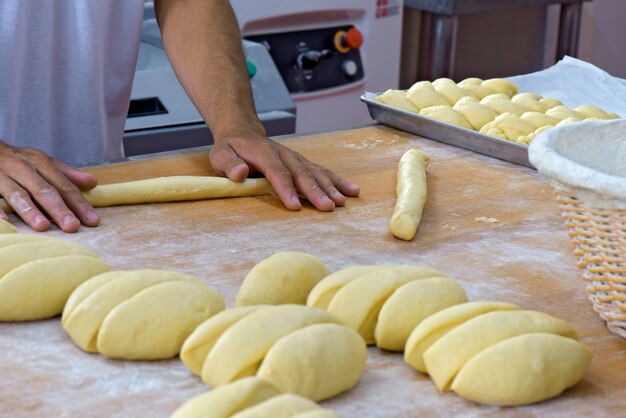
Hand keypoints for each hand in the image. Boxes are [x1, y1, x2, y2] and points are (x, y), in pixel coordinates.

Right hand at [0, 141, 99, 231]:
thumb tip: (93, 182)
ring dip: (30, 210)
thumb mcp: (43, 162)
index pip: (64, 186)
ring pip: (18, 194)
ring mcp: (1, 176)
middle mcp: (23, 168)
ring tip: (43, 227)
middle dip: (59, 209)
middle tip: (72, 227)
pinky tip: (6, 223)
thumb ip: (67, 174)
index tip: (92, 221)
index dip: (79, 204)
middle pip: (44, 191)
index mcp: (41, 163)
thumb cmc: (19, 161)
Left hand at [209, 134, 359, 210]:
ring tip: (342, 202)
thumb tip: (239, 173)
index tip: (295, 206)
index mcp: (264, 154)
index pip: (277, 173)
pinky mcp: (303, 163)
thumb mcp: (220, 154)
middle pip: (302, 174)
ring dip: (330, 187)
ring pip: (316, 172)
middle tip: (328, 207)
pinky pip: (322, 171)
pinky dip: (337, 181)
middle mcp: (285, 155)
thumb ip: (229, 164)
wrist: (243, 132)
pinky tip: (351, 191)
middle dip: (316, 191)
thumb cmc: (231, 148)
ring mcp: (296, 158)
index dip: (287, 189)